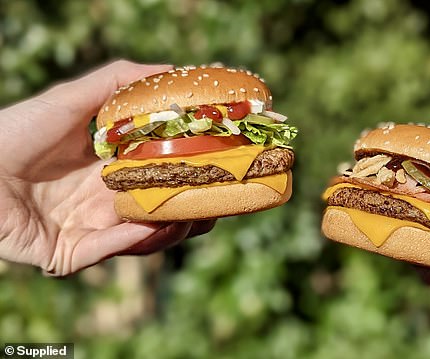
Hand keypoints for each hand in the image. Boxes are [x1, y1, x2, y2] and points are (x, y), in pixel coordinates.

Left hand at [0, 60, 214, 275]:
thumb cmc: (15, 130)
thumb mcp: (72, 100)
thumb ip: (118, 83)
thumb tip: (172, 70)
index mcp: (110, 171)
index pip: (162, 177)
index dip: (193, 173)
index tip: (223, 162)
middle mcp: (105, 203)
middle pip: (161, 212)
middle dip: (195, 209)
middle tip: (221, 200)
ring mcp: (89, 230)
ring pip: (143, 237)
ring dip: (172, 227)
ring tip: (196, 214)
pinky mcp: (69, 256)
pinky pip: (109, 250)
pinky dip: (134, 239)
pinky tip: (157, 225)